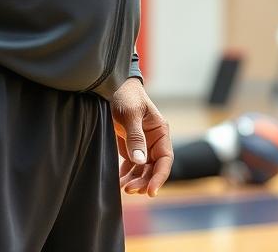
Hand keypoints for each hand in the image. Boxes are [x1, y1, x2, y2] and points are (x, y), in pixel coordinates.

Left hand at [111, 78, 172, 197]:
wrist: (111, 86)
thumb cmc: (125, 96)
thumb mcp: (130, 114)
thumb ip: (135, 137)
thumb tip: (140, 161)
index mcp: (160, 131)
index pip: (165, 159)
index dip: (160, 177)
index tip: (151, 192)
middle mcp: (154, 140)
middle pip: (154, 168)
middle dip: (144, 181)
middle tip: (129, 190)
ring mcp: (143, 145)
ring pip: (143, 170)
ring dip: (136, 181)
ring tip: (123, 188)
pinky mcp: (131, 147)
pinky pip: (132, 166)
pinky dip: (127, 176)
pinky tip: (119, 182)